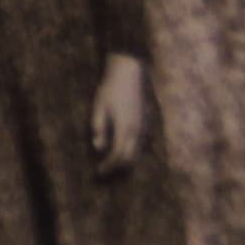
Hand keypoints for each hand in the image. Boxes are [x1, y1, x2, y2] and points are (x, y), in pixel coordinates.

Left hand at [89, 58, 149, 175]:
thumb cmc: (110, 89)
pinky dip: (132, 152)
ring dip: (125, 161)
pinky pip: (141, 144)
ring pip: (137, 152)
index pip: (118, 155)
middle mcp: (137, 130)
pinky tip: (122, 150)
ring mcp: (144, 126)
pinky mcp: (146, 122)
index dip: (108, 166)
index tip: (98, 171)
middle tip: (104, 171)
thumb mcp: (99, 108)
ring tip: (112, 163)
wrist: (129, 73)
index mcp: (125, 128)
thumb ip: (99, 128)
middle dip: (117, 167)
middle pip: (130, 158)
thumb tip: (98, 148)